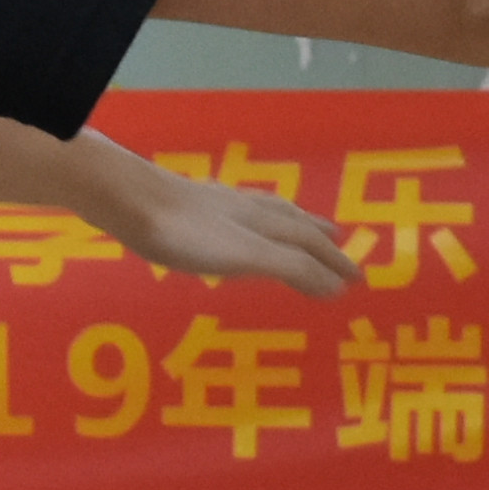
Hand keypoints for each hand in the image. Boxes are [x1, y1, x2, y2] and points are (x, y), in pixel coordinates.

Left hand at [113, 160, 357, 299]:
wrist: (132, 202)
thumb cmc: (187, 234)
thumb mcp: (247, 255)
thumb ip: (292, 269)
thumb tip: (338, 287)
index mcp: (265, 222)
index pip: (309, 243)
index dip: (334, 262)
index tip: (356, 278)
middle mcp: (248, 209)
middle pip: (293, 221)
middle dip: (317, 236)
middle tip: (338, 242)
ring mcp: (219, 205)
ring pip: (266, 212)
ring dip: (289, 223)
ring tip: (298, 228)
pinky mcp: (192, 206)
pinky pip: (236, 213)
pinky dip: (253, 220)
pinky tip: (234, 223)